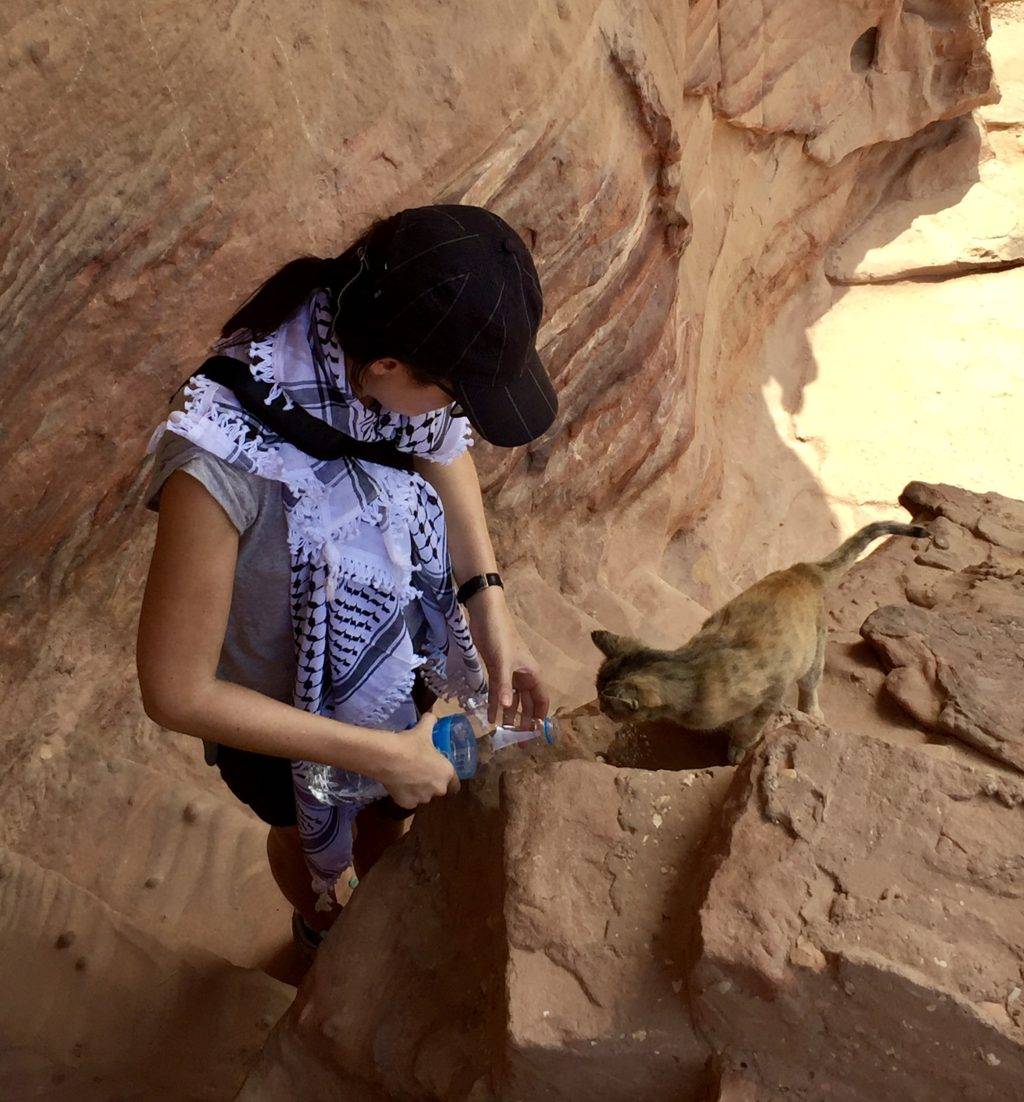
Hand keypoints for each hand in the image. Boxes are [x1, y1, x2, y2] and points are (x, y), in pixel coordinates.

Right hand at [379, 711, 458, 809]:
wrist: (388, 757)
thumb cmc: (410, 743)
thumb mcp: (423, 729)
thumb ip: (431, 721)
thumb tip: (432, 716)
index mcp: (447, 773)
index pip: (455, 784)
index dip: (449, 779)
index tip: (439, 773)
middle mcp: (438, 789)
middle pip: (438, 789)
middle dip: (431, 783)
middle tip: (421, 771)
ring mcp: (422, 798)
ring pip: (423, 796)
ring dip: (419, 790)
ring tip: (408, 777)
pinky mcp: (407, 804)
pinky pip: (409, 801)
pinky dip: (405, 795)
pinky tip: (399, 784)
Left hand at [465, 588, 549, 728]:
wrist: (486, 615)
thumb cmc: (500, 636)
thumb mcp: (502, 662)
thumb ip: (504, 686)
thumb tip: (508, 710)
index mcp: (532, 673)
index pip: (541, 700)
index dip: (539, 717)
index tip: (535, 735)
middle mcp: (524, 675)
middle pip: (528, 703)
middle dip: (524, 721)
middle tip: (517, 741)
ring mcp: (510, 673)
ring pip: (513, 699)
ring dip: (509, 715)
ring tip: (502, 733)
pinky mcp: (497, 669)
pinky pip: (499, 691)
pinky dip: (495, 703)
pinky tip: (489, 716)